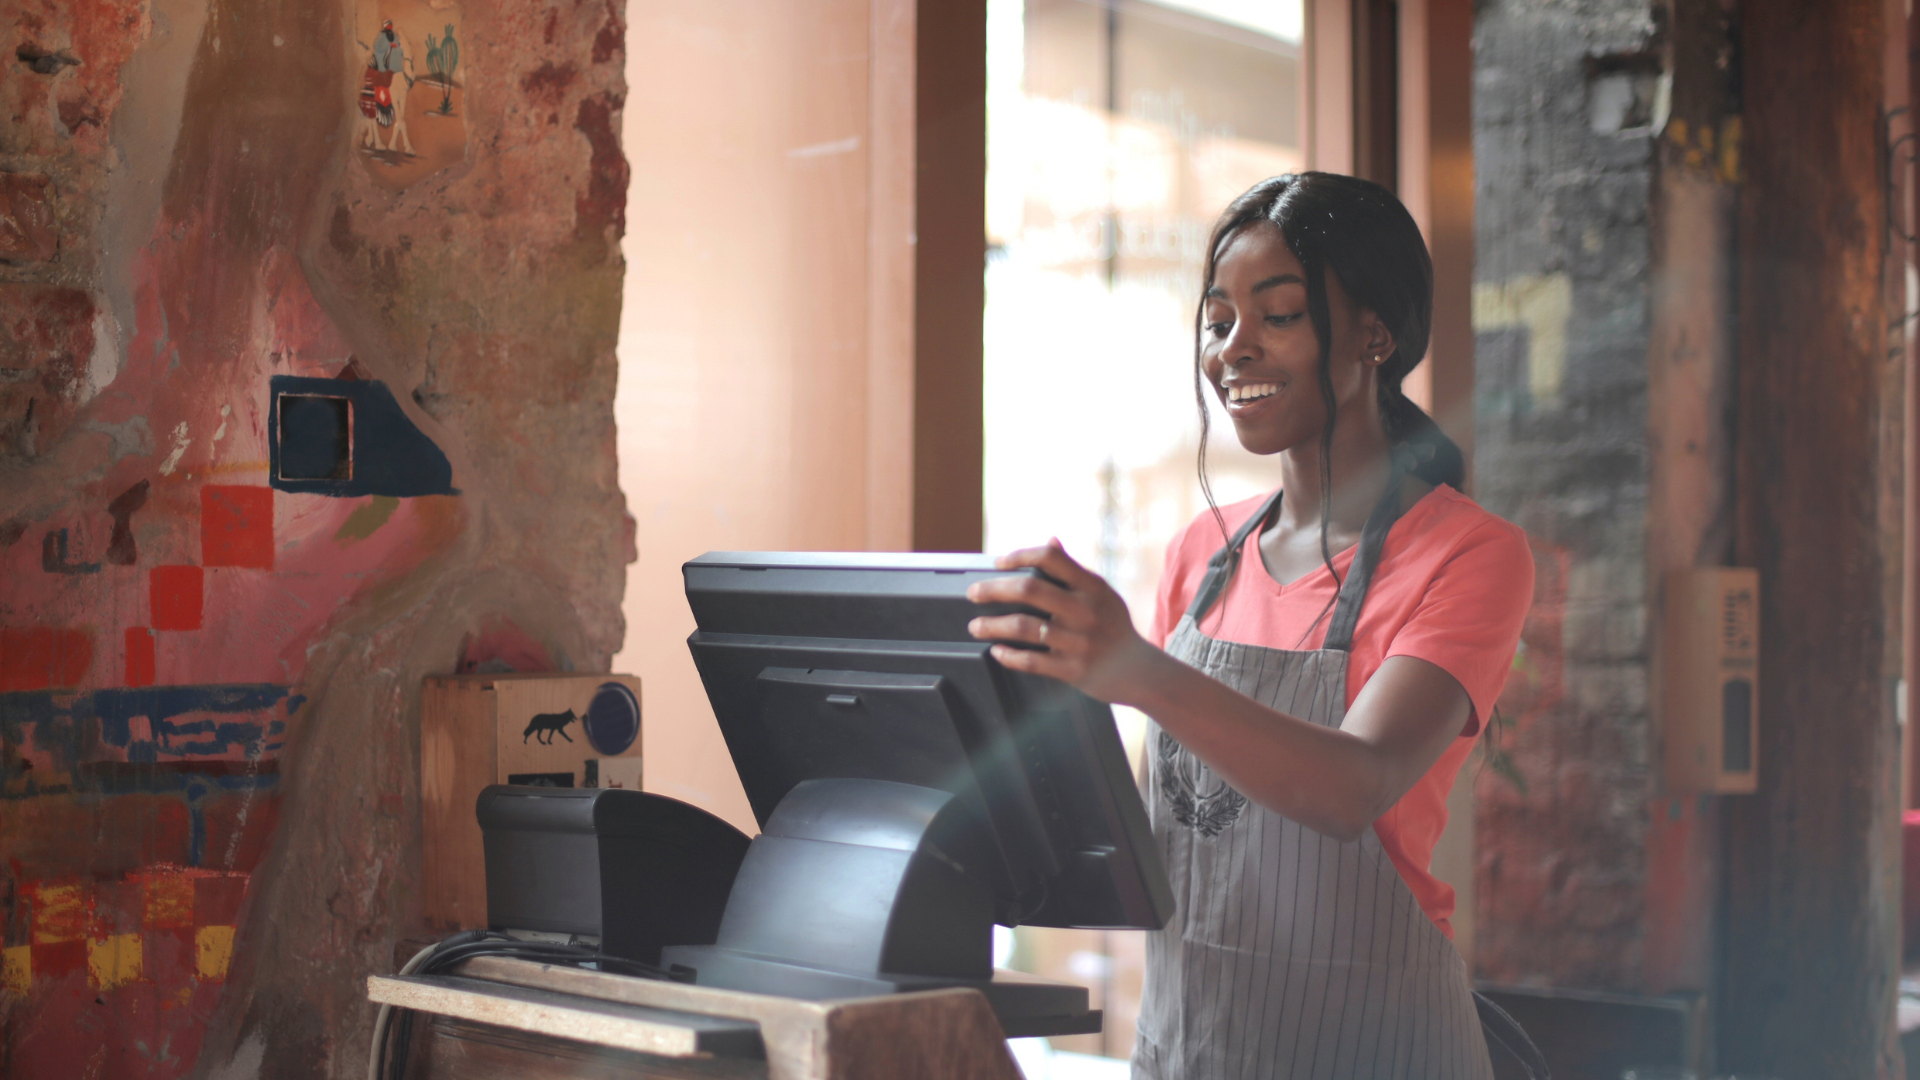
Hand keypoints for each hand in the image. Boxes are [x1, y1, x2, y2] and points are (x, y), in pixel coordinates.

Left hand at [965, 539, 1162, 703]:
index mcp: (1091, 586)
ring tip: (975, 626)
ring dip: (992, 625)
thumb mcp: (1101, 593)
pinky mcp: (1073, 670)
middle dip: (993, 589)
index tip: (999, 563)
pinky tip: (996, 651)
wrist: (1139, 671)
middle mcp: (1085, 610)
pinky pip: (1031, 661)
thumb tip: (1051, 540)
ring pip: (1023, 628)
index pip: (1050, 558)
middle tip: (973, 593)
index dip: (1020, 555)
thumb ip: (1073, 570)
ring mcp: (1078, 641)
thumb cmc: (1114, 627)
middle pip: (1029, 589)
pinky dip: (1008, 656)